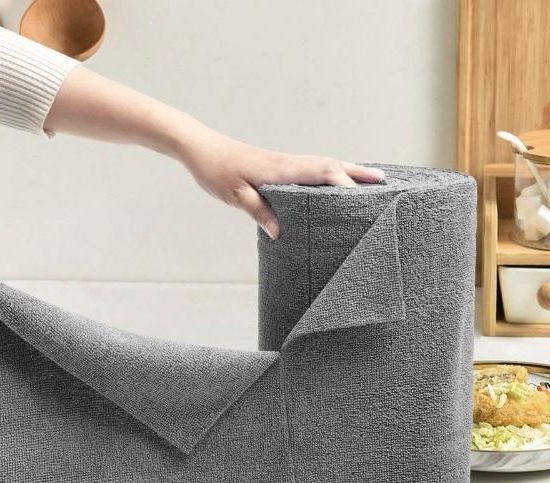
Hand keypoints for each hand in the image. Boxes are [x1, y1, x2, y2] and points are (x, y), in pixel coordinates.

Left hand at [179, 131, 384, 239]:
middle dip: (357, 172)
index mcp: (280, 169)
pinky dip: (329, 172)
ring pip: (323, 164)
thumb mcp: (235, 195)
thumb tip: (281, 233)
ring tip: (369, 179)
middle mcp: (287, 163)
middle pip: (330, 164)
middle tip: (384, 180)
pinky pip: (311, 168)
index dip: (343, 184)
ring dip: (347, 170)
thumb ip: (259, 211)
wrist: (200, 147)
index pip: (320, 173)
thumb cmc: (215, 170)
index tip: (364, 196)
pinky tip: (332, 181)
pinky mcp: (277, 166)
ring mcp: (283, 163)